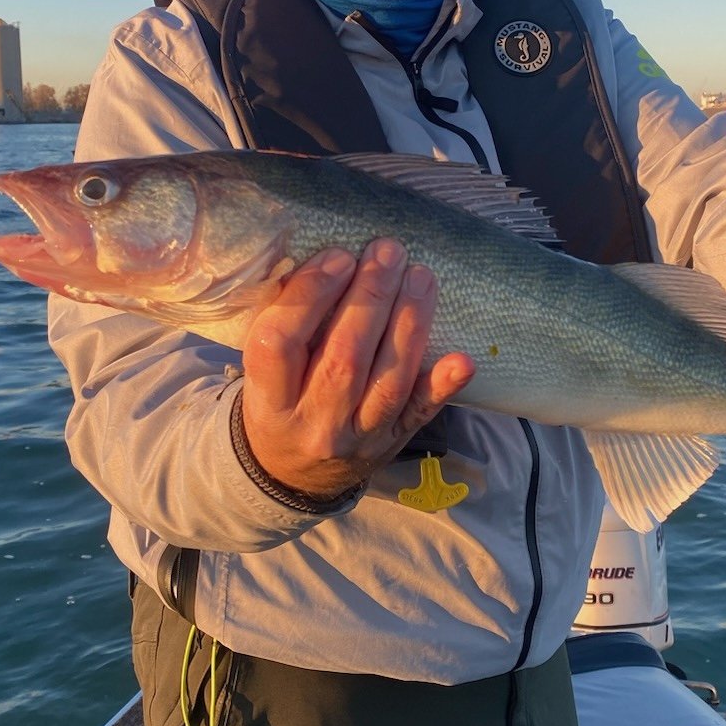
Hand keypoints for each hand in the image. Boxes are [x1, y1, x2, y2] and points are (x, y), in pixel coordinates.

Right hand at [239, 240, 474, 500]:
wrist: (296, 475)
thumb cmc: (280, 402)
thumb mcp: (262, 373)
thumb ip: (284, 325)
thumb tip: (322, 260)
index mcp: (270, 400)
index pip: (280, 343)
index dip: (310, 295)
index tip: (338, 256)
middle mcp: (315, 422)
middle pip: (344, 357)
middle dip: (370, 297)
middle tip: (388, 251)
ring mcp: (359, 436)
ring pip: (388, 379)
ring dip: (409, 322)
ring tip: (420, 276)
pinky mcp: (394, 440)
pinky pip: (420, 413)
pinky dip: (442, 386)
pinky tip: (463, 359)